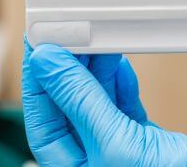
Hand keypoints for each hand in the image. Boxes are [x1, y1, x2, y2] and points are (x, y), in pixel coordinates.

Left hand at [22, 38, 186, 165]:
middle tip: (66, 33)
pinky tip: (118, 61)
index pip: (44, 123)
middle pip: (69, 110)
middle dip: (67, 70)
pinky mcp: (147, 143)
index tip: (39, 46)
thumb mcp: (119, 143)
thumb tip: (48, 63)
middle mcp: (97, 162)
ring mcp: (122, 153)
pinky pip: (122, 106)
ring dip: (94, 70)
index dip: (39, 84)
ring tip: (93, 38)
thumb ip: (82, 102)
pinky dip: (120, 82)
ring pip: (96, 104)